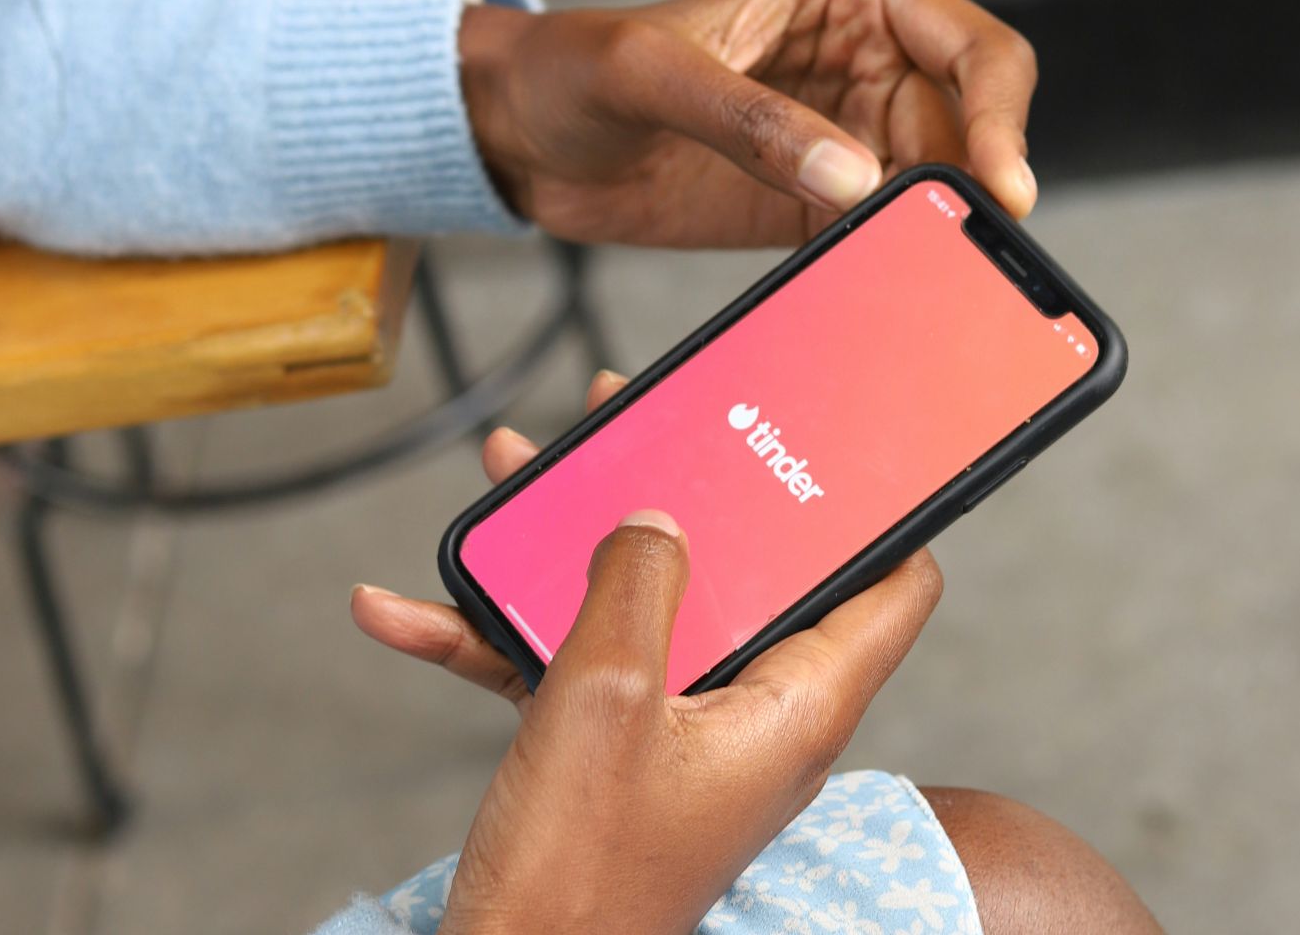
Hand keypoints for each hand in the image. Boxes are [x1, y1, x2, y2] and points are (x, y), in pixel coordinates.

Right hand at [350, 371, 943, 715]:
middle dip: (683, 496)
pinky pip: (573, 667)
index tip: (837, 446)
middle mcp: (754, 716)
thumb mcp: (602, 699)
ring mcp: (684, 736)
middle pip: (746, 575)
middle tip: (637, 425)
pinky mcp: (620, 756)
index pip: (892, 589)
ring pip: (647, 607)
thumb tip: (656, 516)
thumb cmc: (577, 875)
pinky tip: (407, 610)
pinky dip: (502, 636)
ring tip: (520, 473)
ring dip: (573, 549)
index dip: (877, 512)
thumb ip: (635, 584)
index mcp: (795, 706)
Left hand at [459, 0, 1037, 247]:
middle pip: (967, 137)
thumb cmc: (572, 66)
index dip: (1002, 118)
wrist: (518, 136)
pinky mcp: (809, 209)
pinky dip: (879, 273)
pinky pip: (872, 244)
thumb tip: (852, 176)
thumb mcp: (649, 74)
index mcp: (851, 1)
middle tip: (953, 262)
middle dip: (965, 198)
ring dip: (926, 245)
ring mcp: (843, 143)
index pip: (977, 51)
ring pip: (928, 200)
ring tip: (910, 290)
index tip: (996, 189)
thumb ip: (748, 119)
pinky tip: (867, 301)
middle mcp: (865, 68)